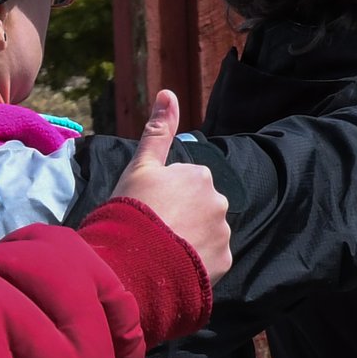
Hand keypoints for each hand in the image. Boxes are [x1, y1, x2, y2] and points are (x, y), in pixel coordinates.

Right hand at [111, 90, 232, 285]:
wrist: (132, 264)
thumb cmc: (132, 210)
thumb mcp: (140, 167)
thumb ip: (158, 131)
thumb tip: (168, 91)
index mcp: (200, 175)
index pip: (185, 184)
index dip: (163, 197)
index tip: (148, 208)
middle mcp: (219, 201)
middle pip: (199, 208)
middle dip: (182, 217)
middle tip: (154, 231)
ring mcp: (223, 233)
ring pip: (207, 234)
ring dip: (190, 240)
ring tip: (162, 252)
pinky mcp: (224, 262)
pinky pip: (212, 259)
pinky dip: (197, 262)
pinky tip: (175, 266)